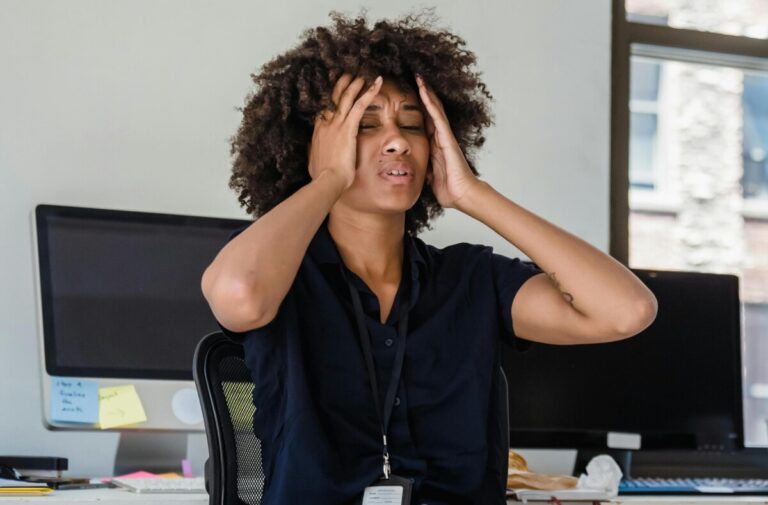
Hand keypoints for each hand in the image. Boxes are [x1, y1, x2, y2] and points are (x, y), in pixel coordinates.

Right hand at [308, 74, 382, 189]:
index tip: (336, 94)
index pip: (325, 110)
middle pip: (333, 99)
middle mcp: (325, 124)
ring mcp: (336, 125)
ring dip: (355, 85)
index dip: (331, 101)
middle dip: (342, 85)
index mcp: (318, 132)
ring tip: (364, 76)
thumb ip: (315, 153)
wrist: (327, 181)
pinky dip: (369, 92)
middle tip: (349, 76)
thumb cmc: (322, 177)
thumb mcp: (313, 162)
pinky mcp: (348, 128)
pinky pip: (359, 105)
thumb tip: (313, 153)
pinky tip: (377, 83)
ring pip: (346, 97)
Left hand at [416, 75, 480, 208]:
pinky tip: (423, 89)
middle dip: (422, 94)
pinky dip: (429, 102)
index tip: (405, 95)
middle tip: (413, 77)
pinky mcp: (447, 138)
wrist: (461, 195)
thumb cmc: (448, 188)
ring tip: (418, 75)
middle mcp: (440, 136)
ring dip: (426, 91)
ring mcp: (444, 136)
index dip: (416, 107)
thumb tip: (411, 166)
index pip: (424, 121)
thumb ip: (423, 166)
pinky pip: (437, 116)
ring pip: (434, 108)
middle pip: (430, 110)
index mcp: (434, 144)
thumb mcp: (429, 174)